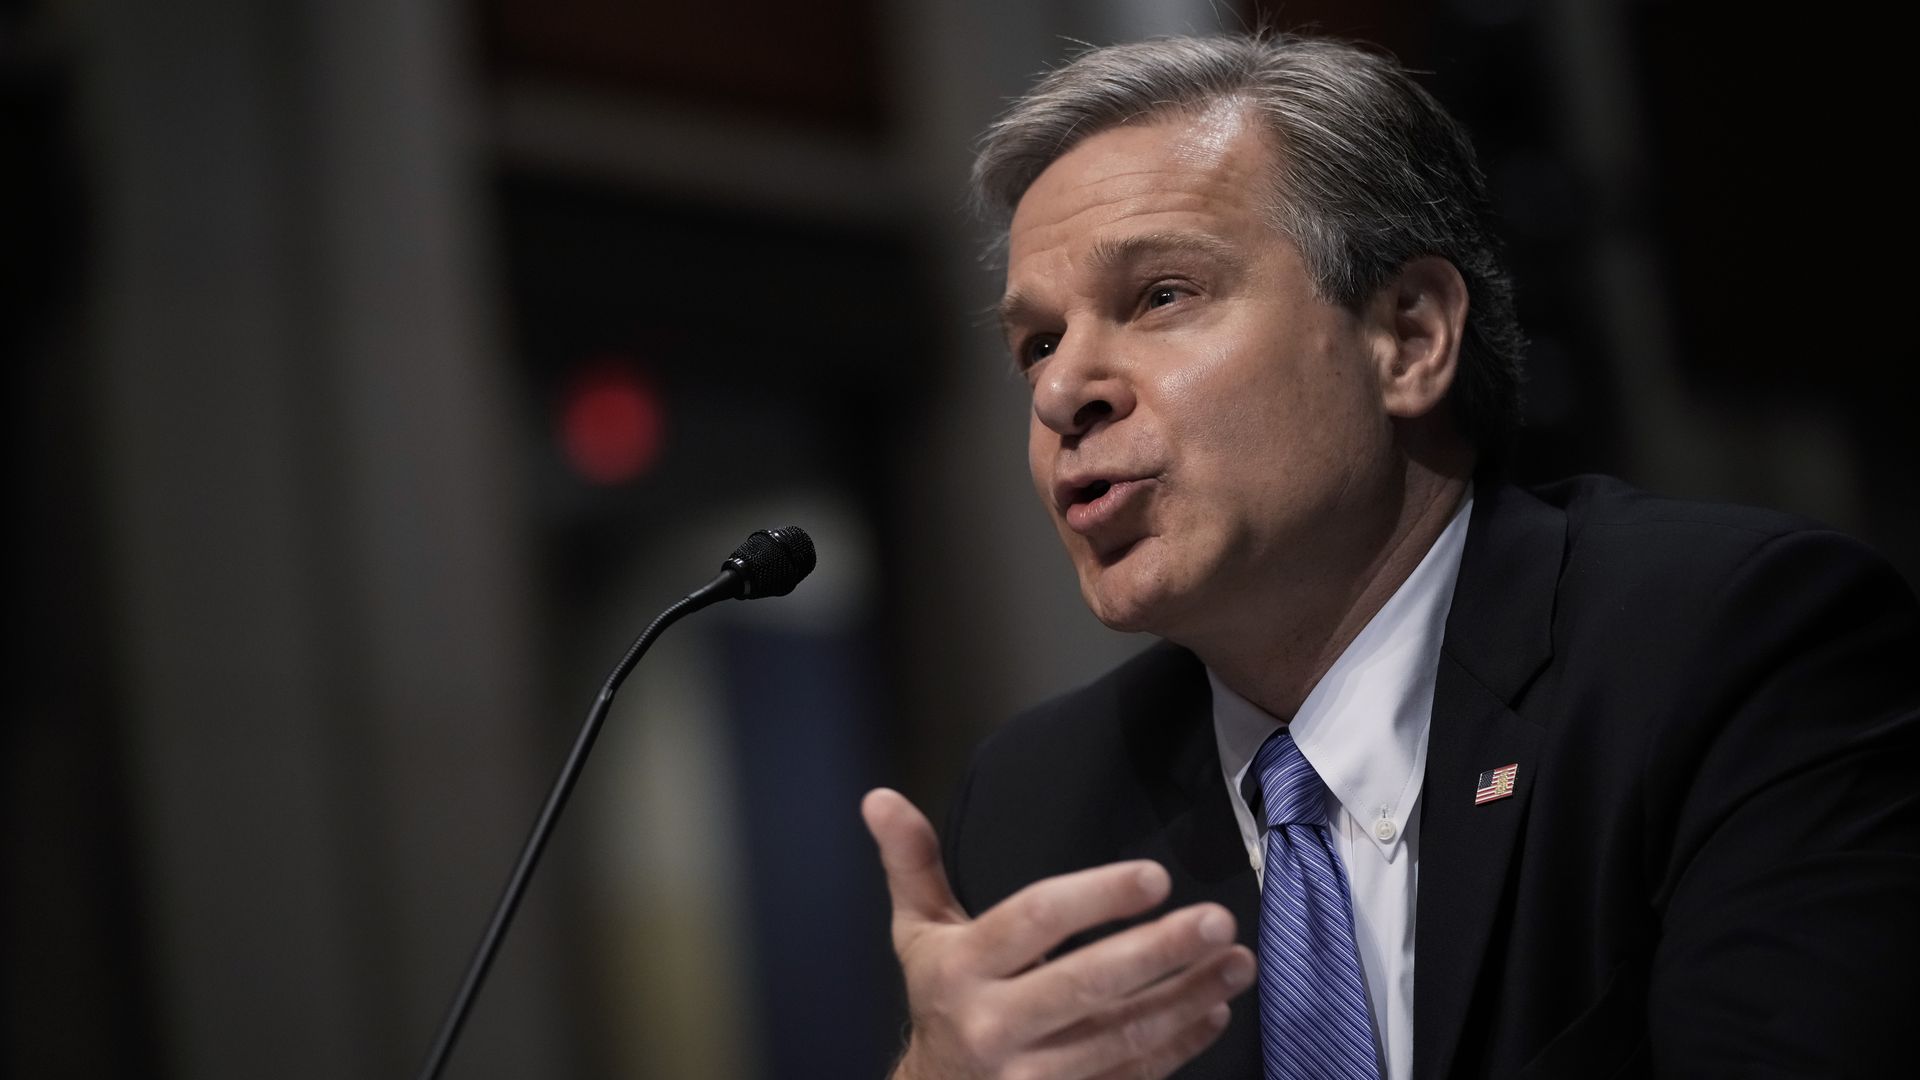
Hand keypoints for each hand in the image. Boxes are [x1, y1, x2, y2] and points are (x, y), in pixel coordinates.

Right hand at [862, 788, 1254, 1079]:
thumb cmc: (941, 999)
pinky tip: (1214, 1011)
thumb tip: (879, 797)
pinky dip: (1178, 1046)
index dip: (1095, 898)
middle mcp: (993, 1025)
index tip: (1155, 877)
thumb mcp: (918, 934)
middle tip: (1218, 920)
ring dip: (1186, 998)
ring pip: (1120, 1037)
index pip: (1034, 922)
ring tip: (1237, 962)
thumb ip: (912, 863)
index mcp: (961, 969)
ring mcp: (1031, 1076)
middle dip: (1157, 951)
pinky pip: (1130, 1077)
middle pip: (1085, 985)